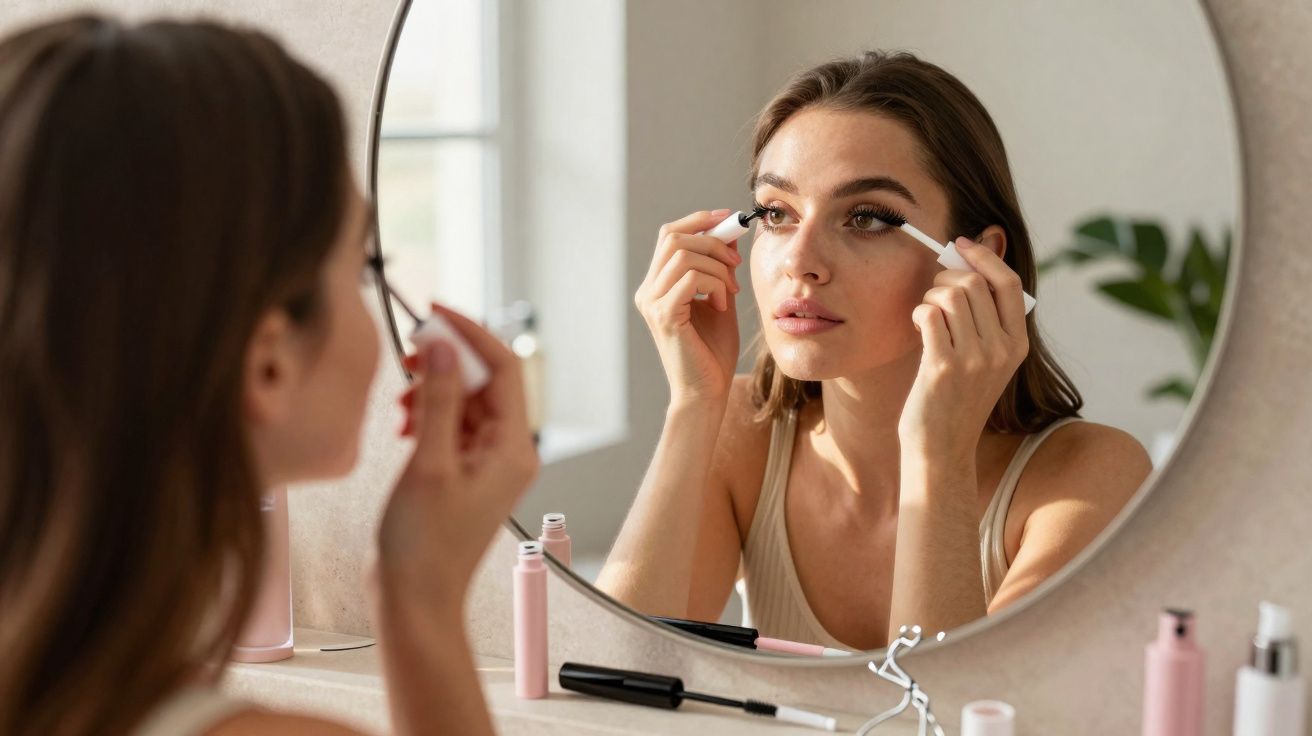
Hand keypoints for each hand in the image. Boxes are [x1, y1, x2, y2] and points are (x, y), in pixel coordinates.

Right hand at [375, 303, 539, 611]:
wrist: (413, 600)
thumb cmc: (423, 546)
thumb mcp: (429, 464)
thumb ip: (440, 401)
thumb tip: (447, 347)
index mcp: (514, 449)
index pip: (504, 368)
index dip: (471, 332)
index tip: (435, 310)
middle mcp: (508, 452)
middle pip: (484, 380)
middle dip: (447, 362)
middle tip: (409, 355)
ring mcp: (486, 462)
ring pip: (465, 400)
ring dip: (433, 390)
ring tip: (402, 406)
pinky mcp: (463, 471)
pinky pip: (452, 423)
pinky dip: (427, 414)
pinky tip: (404, 424)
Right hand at [635, 209, 743, 404]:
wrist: (707, 392)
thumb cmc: (713, 352)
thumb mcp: (720, 299)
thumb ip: (720, 269)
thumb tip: (729, 234)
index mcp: (657, 285)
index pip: (670, 235)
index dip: (699, 220)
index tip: (729, 219)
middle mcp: (648, 291)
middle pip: (674, 237)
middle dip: (712, 241)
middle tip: (735, 263)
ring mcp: (652, 303)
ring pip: (683, 255)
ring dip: (717, 266)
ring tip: (730, 290)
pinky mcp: (664, 316)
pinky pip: (690, 278)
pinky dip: (714, 284)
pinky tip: (722, 304)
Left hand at [898, 237, 1029, 453]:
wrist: (941, 449)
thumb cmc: (955, 399)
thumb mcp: (985, 361)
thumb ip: (984, 319)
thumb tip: (969, 263)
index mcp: (1017, 345)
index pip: (1009, 283)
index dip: (985, 257)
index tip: (962, 245)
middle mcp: (1001, 350)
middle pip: (974, 283)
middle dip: (946, 278)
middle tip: (932, 294)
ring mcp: (973, 359)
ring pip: (950, 295)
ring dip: (929, 296)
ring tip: (925, 315)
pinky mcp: (942, 367)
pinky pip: (928, 314)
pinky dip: (918, 312)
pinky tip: (916, 327)